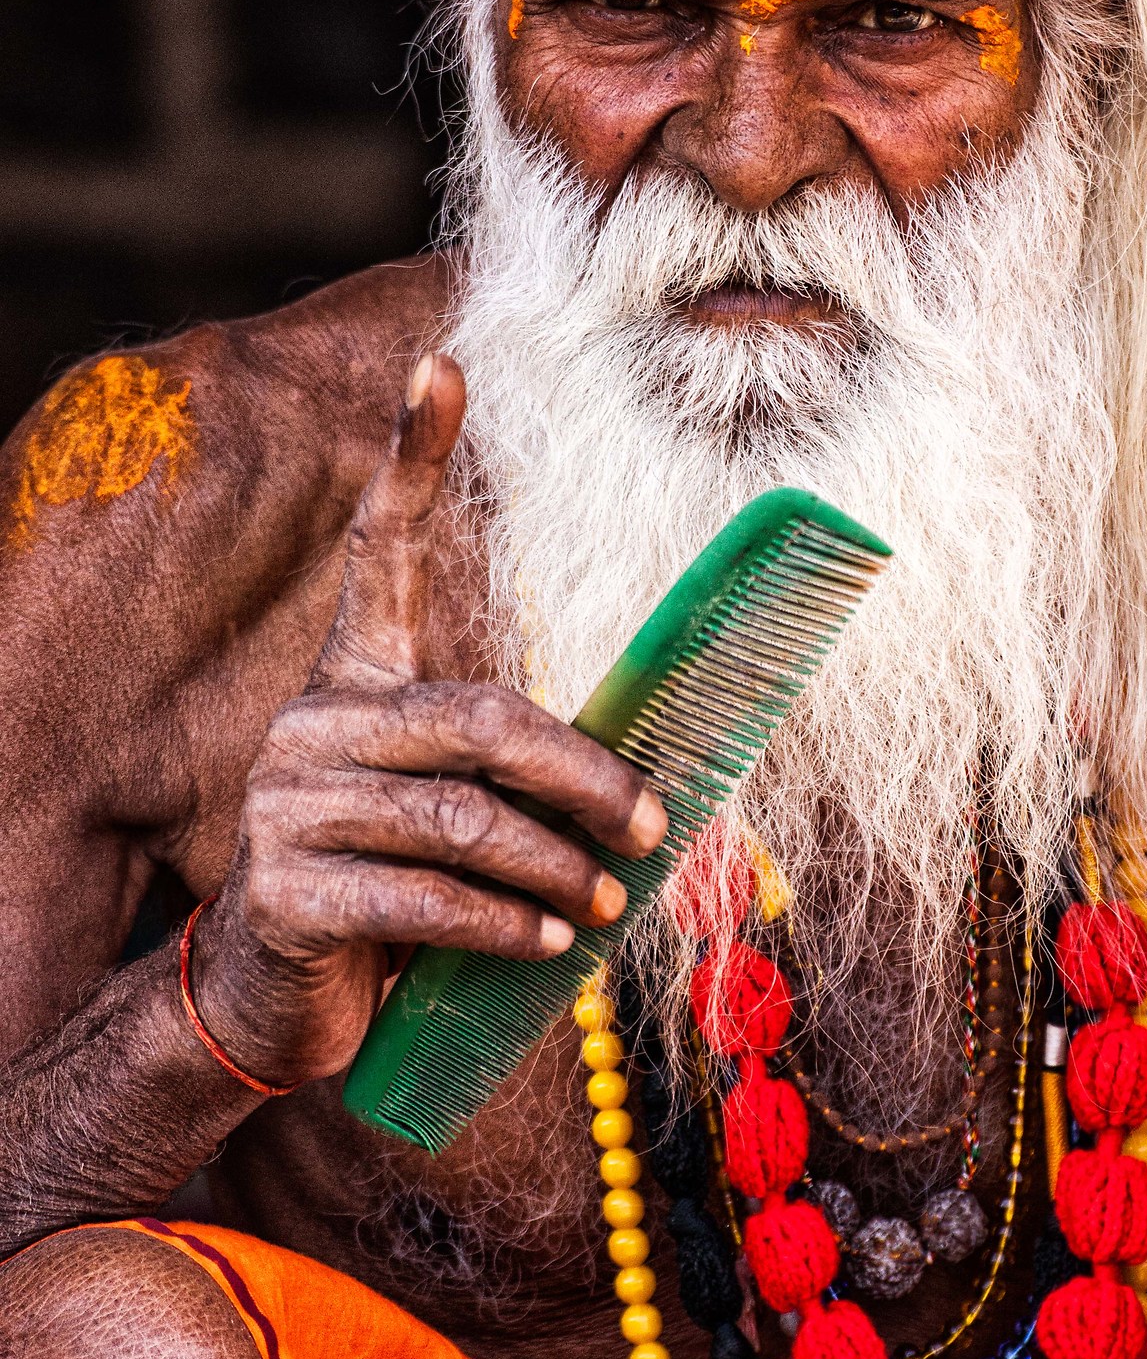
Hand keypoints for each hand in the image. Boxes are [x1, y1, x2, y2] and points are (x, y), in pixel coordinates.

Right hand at [189, 354, 667, 1087]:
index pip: (384, 550)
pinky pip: (423, 898)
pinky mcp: (288, 891)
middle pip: (478, 717)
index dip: (412, 456)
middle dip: (584, 775)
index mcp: (358, 679)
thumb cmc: (393, 889)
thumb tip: (657, 785)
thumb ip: (518, 778)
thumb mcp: (452, 813)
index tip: (442, 361)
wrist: (277, 997)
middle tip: (654, 825)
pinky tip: (548, 945)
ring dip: (556, 867)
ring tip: (609, 905)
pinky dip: (502, 925)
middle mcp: (316, 721)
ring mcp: (291, 805)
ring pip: (461, 819)